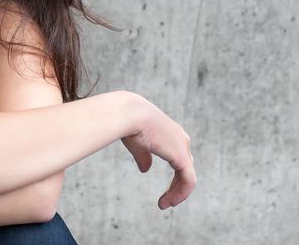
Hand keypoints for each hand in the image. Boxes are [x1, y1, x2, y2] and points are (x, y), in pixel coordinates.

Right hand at [121, 94, 196, 209]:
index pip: (179, 158)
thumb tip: (145, 170)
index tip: (163, 187)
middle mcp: (181, 139)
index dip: (174, 175)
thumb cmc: (129, 124)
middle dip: (176, 186)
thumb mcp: (138, 143)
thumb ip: (144, 157)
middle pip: (185, 168)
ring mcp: (183, 147)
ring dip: (177, 193)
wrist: (130, 114)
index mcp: (171, 133)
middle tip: (165, 200)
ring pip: (187, 177)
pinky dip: (181, 193)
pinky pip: (188, 181)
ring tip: (165, 204)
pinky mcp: (182, 157)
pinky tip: (170, 202)